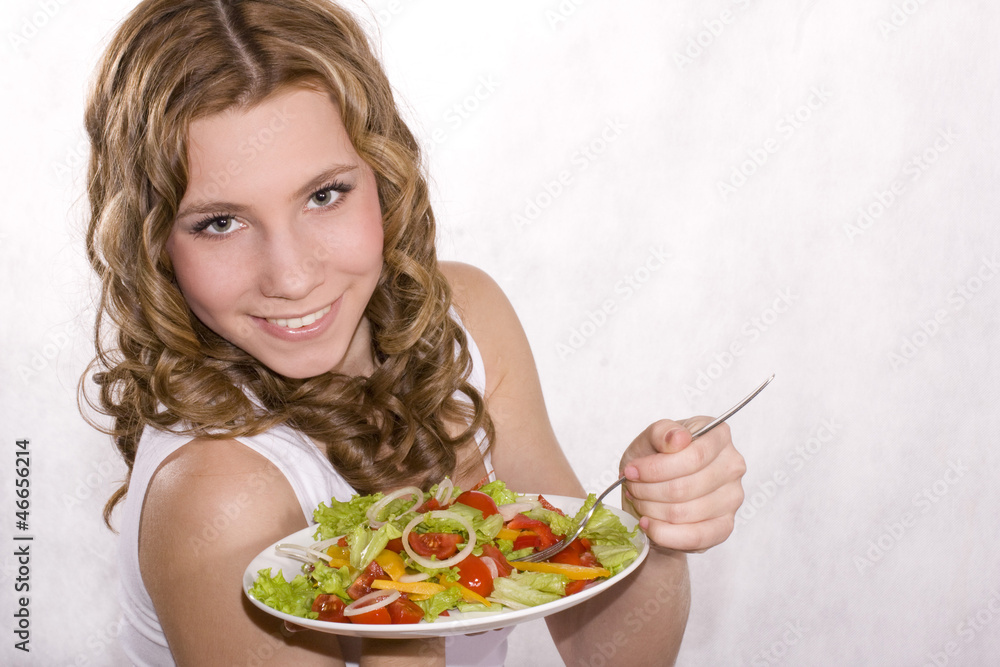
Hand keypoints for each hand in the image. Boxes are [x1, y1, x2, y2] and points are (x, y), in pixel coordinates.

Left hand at [619, 418, 745, 551]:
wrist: (656, 488)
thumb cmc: (656, 457)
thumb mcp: (649, 438)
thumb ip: (662, 432)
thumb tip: (678, 438)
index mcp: (719, 436)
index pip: (694, 456)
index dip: (656, 468)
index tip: (632, 471)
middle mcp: (732, 466)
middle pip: (686, 487)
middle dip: (649, 490)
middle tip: (632, 488)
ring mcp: (732, 498)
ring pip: (685, 512)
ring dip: (652, 510)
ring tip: (639, 501)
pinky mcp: (725, 526)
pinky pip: (694, 537)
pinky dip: (663, 533)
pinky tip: (648, 524)